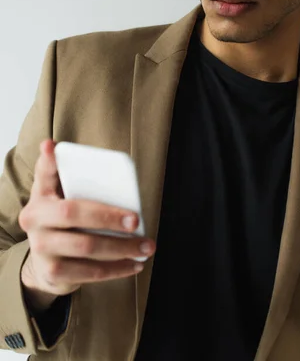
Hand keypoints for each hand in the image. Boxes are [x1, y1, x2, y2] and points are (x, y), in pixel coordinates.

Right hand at [19, 139, 154, 308]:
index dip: (48, 160)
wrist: (45, 264)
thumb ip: (77, 182)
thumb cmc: (64, 223)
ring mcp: (41, 247)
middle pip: (73, 214)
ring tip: (146, 245)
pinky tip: (134, 263)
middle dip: (108, 217)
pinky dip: (117, 269)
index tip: (52, 146)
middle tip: (136, 220)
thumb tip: (90, 165)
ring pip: (86, 247)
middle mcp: (34, 219)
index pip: (43, 172)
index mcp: (40, 195)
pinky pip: (90, 272)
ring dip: (122, 247)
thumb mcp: (63, 199)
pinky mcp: (53, 273)